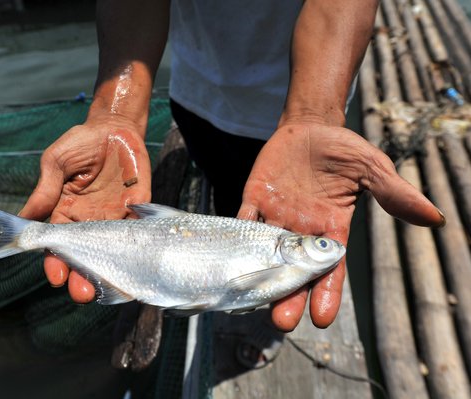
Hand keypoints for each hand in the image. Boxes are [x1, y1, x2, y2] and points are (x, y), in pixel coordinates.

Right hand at [19, 118, 150, 300]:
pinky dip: (135, 250)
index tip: (56, 276)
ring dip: (106, 272)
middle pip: (84, 257)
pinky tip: (132, 267)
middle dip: (81, 278)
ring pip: (109, 253)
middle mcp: (88, 221)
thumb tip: (25, 218)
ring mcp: (113, 217)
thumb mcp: (56, 161)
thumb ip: (46, 189)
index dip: (56, 263)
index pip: (58, 245)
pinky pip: (137, 233)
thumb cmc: (80, 142)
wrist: (114, 127)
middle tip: (82, 293)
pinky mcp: (137, 209)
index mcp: (65, 212)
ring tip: (102, 289)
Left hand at [237, 123, 443, 330]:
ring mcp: (275, 216)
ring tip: (252, 300)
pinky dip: (236, 235)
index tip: (321, 318)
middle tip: (281, 322)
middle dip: (288, 296)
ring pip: (264, 253)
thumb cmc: (343, 152)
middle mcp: (301, 230)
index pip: (329, 268)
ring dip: (258, 274)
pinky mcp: (254, 198)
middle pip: (293, 270)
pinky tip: (229, 255)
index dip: (326, 293)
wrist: (311, 128)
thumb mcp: (372, 169)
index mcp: (331, 229)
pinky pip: (242, 220)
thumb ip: (393, 194)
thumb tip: (434, 218)